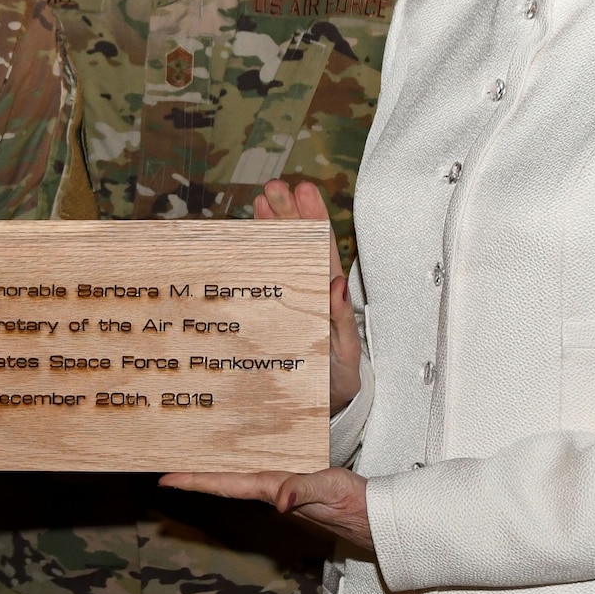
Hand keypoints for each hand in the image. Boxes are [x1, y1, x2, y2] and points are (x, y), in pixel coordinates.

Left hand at [159, 467, 373, 552]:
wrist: (374, 516)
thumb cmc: (352, 502)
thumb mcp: (330, 488)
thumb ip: (305, 490)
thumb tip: (281, 500)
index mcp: (271, 489)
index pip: (223, 484)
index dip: (193, 481)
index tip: (165, 480)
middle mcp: (269, 490)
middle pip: (221, 481)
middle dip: (192, 475)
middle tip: (162, 467)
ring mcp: (279, 489)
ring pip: (235, 477)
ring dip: (210, 470)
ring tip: (185, 457)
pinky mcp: (291, 483)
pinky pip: (254, 471)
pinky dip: (236, 463)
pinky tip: (229, 456)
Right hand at [255, 179, 361, 414]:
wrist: (323, 408)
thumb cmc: (336, 384)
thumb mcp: (344, 358)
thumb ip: (341, 324)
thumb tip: (338, 285)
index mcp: (329, 302)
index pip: (322, 251)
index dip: (313, 220)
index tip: (304, 190)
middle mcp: (311, 294)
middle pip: (301, 245)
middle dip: (290, 212)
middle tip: (276, 185)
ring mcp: (292, 300)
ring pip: (284, 255)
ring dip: (274, 225)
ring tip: (263, 197)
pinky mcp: (274, 313)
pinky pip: (267, 276)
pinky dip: (259, 252)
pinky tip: (251, 231)